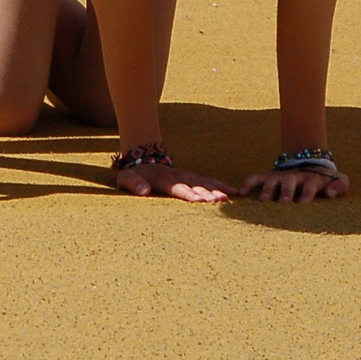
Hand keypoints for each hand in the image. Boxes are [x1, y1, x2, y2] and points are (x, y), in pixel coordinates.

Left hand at [114, 163, 233, 201]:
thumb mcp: (125, 179)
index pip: (178, 188)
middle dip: (208, 193)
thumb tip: (143, 191)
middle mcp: (179, 176)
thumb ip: (133, 184)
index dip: (189, 194)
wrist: (142, 159)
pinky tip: (235, 192)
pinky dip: (222, 185)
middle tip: (221, 200)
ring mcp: (187, 176)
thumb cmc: (134, 175)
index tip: (200, 200)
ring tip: (231, 196)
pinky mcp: (193, 177)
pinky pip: (209, 181)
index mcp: (163, 179)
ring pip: (205, 182)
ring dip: (218, 189)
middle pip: (195, 186)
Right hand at [241, 167, 349, 202]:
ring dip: (268, 190)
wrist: (310, 162)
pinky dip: (248, 183)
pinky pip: (256, 178)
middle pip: (290, 182)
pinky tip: (241, 192)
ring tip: (263, 202)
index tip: (304, 204)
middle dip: (287, 192)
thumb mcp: (339, 180)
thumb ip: (340, 186)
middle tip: (284, 203)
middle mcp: (295, 176)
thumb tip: (331, 195)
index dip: (308, 194)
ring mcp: (281, 176)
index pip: (311, 185)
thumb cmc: (325, 179)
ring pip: (272, 180)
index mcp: (312, 179)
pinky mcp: (269, 176)